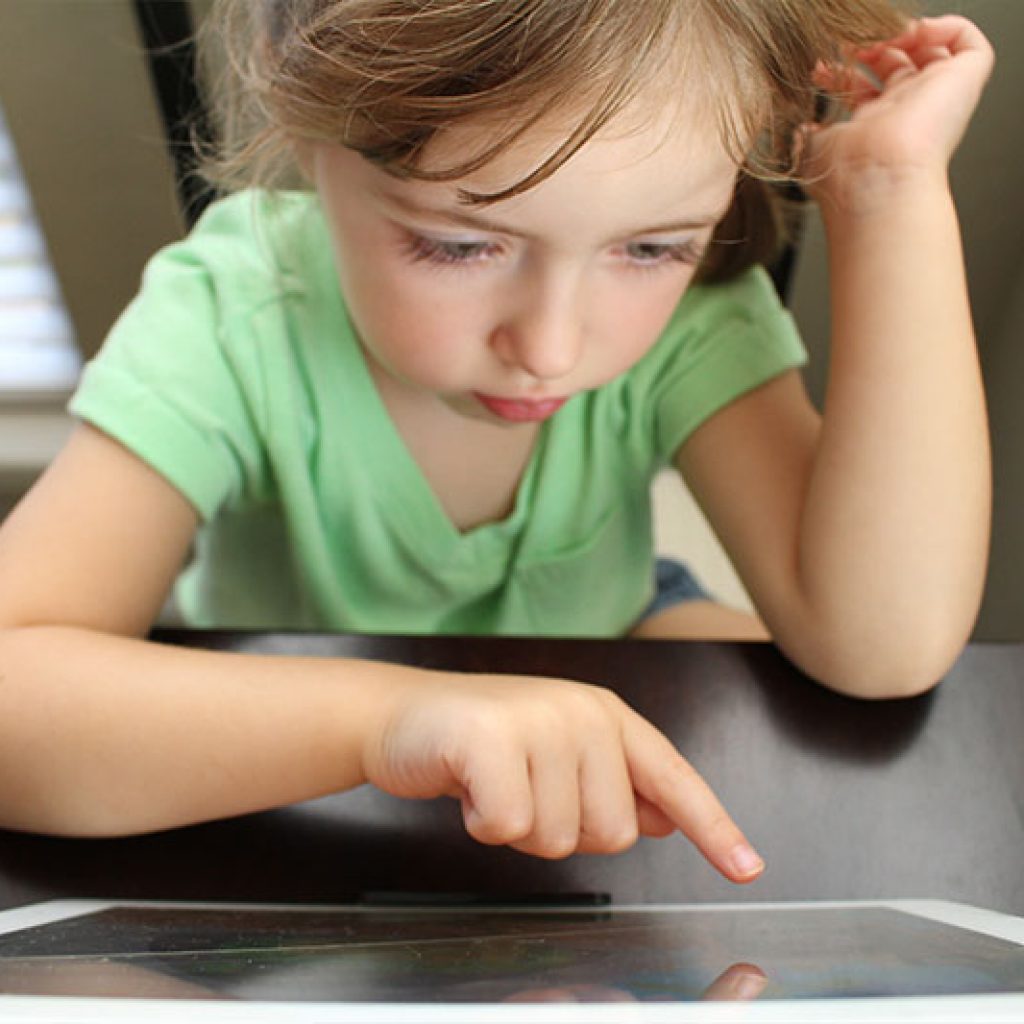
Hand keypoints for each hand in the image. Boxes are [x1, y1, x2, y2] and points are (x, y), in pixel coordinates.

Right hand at [361, 671, 763, 880]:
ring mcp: (539, 721)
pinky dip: (482, 823)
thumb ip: (614, 782)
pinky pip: (507, 827)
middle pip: (613, 832)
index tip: (746, 867)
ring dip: (519, 829)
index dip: (713, 827)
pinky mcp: (491, 739)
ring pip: (558, 838)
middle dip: (563, 830)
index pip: (673, 777)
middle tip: (523, 791)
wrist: (403, 715)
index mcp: (606, 716)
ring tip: (494, 784)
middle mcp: (582, 712)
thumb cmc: (483, 743)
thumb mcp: (559, 754)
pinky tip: (468, 787)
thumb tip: (666, 819)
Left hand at [803, 16, 993, 200]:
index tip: (819, 67)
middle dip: (871, 46)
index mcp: (872, 131)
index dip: (842, 72)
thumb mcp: (812, 150)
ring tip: (881, 33)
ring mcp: (937, 98)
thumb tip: (802, 128)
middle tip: (850, 42)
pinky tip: (916, 32)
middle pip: (898, 67)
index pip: (863, 91)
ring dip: (907, 34)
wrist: (876, 179)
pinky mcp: (966, 83)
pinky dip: (947, 27)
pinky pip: (970, 45)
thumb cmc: (843, 174)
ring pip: (934, 53)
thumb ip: (807, 134)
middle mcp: (906, 114)